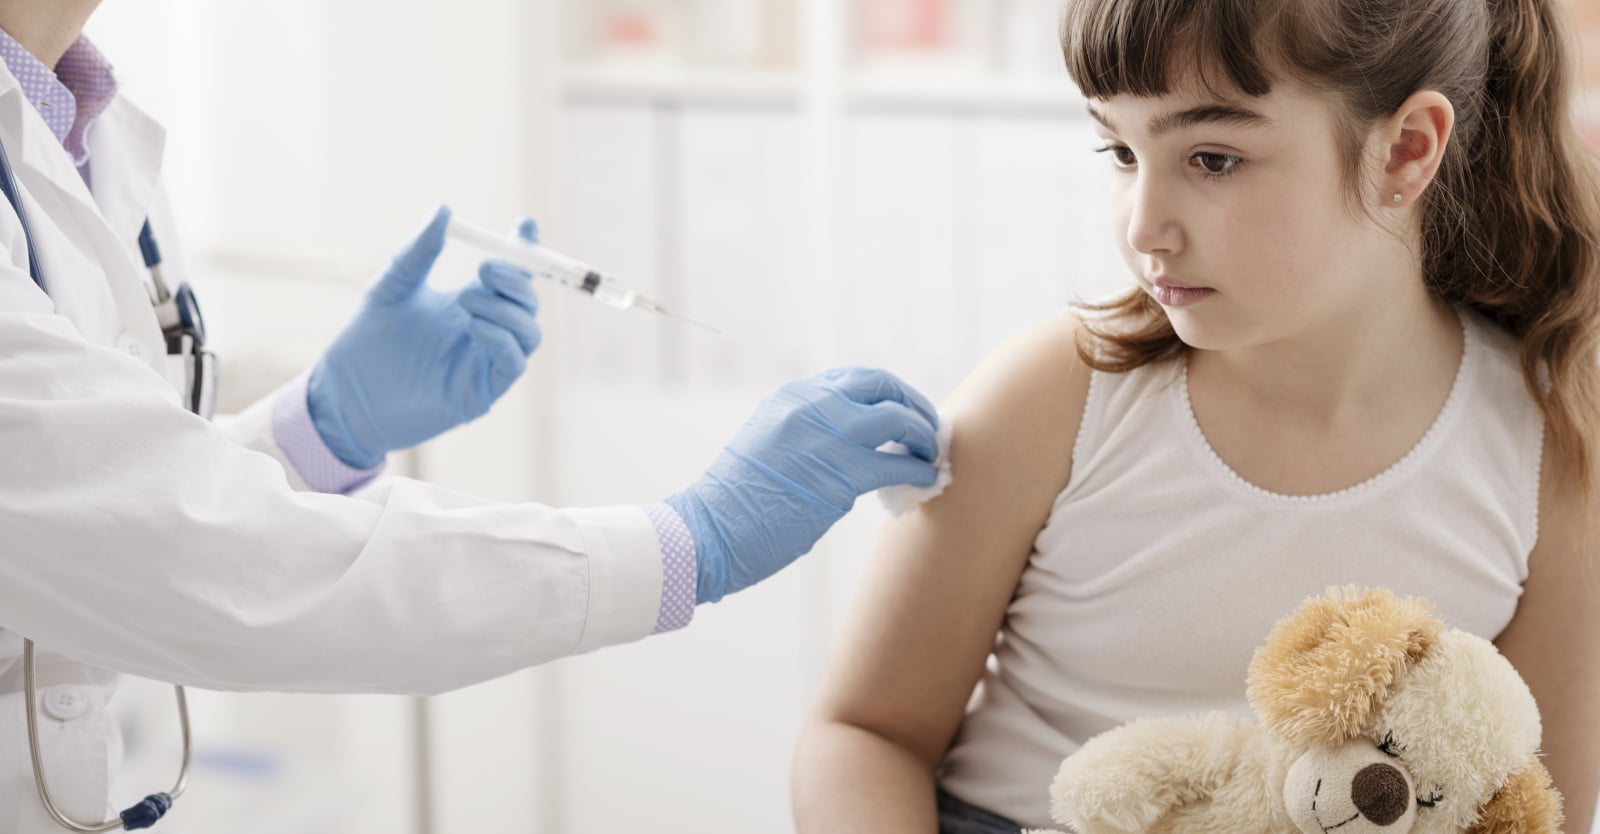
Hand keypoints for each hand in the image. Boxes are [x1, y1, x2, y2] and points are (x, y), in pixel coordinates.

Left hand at [307, 206, 541, 467]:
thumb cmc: (365, 342)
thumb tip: (444, 211)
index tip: (523, 225)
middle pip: (527, 301)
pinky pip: (513, 363)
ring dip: (507, 309)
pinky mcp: (481, 392)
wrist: (344, 394)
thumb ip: (418, 252)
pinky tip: (474, 326)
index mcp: (469, 303)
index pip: (510, 275)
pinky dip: (503, 340)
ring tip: (466, 300)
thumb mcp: (390, 286)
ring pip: (529, 332)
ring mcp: (485, 363)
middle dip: (518, 279)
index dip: (524, 250)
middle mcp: (484, 331)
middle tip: (486, 268)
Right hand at [665, 367, 940, 603]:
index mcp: (791, 396)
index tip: (902, 412)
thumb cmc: (734, 503)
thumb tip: (849, 442)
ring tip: (931, 455)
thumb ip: (805, 431)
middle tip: (928, 428)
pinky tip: (925, 480)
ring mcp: (826, 437)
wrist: (707, 532)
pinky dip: (918, 470)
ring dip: (923, 436)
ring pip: (897, 418)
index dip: (888, 393)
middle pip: (883, 385)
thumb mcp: (766, 443)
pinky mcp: (839, 477)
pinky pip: (896, 464)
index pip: (856, 378)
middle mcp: (811, 406)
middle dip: (914, 405)